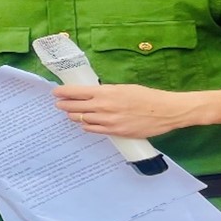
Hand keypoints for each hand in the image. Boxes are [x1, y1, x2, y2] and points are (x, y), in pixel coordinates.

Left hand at [52, 83, 202, 138]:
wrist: (165, 111)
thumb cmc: (146, 96)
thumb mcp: (123, 88)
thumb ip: (106, 92)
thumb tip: (92, 93)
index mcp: (105, 92)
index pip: (75, 92)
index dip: (62, 93)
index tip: (56, 92)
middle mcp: (103, 106)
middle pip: (74, 107)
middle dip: (64, 105)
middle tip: (59, 104)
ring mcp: (108, 121)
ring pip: (81, 119)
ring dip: (73, 116)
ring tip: (69, 113)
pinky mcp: (115, 132)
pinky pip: (93, 129)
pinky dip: (86, 125)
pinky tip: (84, 123)